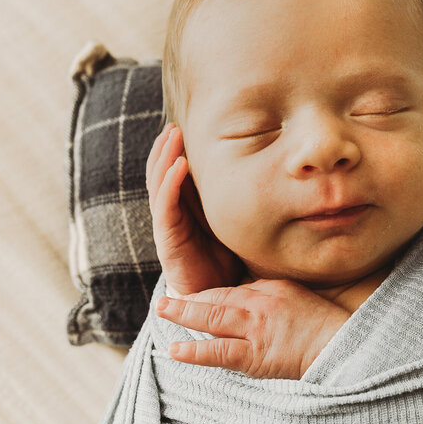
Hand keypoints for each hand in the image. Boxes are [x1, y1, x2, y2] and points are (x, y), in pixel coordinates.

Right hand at [146, 123, 241, 296]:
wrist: (215, 298)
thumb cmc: (226, 260)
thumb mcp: (232, 223)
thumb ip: (234, 202)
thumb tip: (263, 173)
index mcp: (184, 208)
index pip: (172, 172)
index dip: (174, 149)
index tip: (181, 127)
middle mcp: (171, 213)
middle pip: (160, 173)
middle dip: (165, 148)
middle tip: (173, 126)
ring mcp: (167, 225)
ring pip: (159, 184)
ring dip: (164, 158)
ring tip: (172, 136)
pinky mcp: (168, 239)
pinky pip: (165, 206)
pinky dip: (170, 184)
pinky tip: (179, 166)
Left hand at [155, 279, 350, 379]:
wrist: (340, 348)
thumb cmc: (319, 324)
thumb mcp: (292, 296)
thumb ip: (263, 293)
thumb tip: (238, 294)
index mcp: (267, 292)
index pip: (227, 290)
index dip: (202, 293)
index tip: (182, 294)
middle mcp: (258, 308)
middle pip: (215, 301)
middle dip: (185, 301)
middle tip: (161, 301)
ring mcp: (255, 333)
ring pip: (213, 321)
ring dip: (184, 316)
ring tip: (162, 313)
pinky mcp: (256, 358)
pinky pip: (221, 353)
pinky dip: (196, 352)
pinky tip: (176, 351)